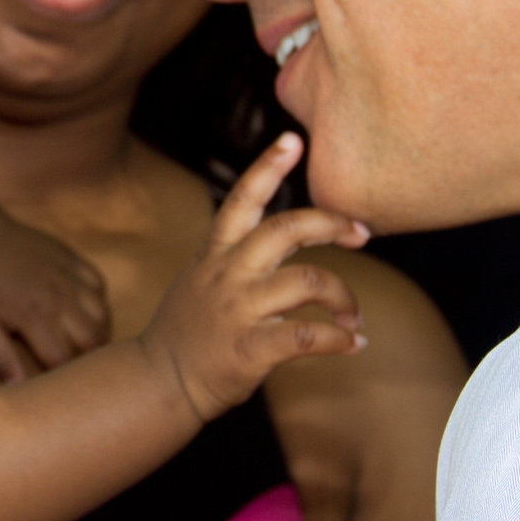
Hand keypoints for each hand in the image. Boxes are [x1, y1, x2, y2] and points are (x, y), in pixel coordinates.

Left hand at [0, 212, 111, 381]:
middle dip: (89, 358)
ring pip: (103, 313)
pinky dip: (98, 302)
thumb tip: (18, 387)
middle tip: (78, 365)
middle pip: (92, 339)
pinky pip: (99, 284)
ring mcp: (69, 276)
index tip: (59, 382)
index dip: (63, 375)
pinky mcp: (72, 259)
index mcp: (35, 317)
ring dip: (99, 331)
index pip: (63, 359)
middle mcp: (59, 297)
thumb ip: (0, 358)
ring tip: (85, 342)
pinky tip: (85, 311)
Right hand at [140, 134, 366, 421]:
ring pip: (307, 280)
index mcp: (216, 253)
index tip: (294, 139)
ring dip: (344, 296)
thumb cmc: (187, 330)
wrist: (157, 381)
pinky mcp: (249, 349)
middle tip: (362, 233)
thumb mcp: (201, 277)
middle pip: (286, 228)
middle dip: (332, 223)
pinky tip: (353, 343)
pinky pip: (306, 336)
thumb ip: (235, 254)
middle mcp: (227, 274)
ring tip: (353, 315)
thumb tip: (284, 232)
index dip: (268, 165)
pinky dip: (338, 338)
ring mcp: (238, 310)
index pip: (242, 199)